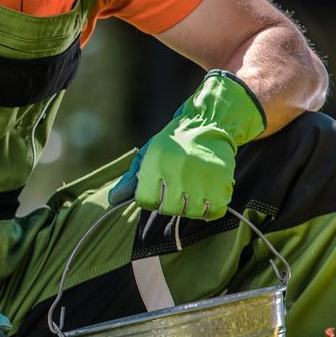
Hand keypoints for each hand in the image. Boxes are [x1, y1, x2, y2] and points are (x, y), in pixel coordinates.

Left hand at [111, 70, 266, 218]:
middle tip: (177, 189)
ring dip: (191, 207)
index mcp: (156, 163)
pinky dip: (210, 209)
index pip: (146, 201)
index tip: (157, 191)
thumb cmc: (173, 144)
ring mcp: (202, 178)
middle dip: (170, 204)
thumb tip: (113, 200)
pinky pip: (213, 211)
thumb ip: (131, 179)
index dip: (150, 200)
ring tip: (193, 191)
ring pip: (191, 212)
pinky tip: (207, 195)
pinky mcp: (223, 182)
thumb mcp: (148, 155)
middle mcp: (178, 171)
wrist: (209, 124)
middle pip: (168, 209)